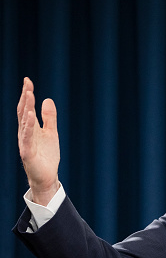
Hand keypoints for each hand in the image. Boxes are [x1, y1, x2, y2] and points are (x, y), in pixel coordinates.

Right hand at [17, 78, 59, 205]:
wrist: (47, 176)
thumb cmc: (47, 155)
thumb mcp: (51, 133)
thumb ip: (49, 118)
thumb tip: (47, 99)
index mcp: (30, 128)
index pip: (26, 108)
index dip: (27, 94)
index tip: (28, 81)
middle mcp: (25, 133)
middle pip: (23, 112)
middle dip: (25, 97)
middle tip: (27, 83)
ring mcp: (25, 142)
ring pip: (24, 123)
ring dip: (26, 108)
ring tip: (29, 94)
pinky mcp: (28, 152)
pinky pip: (27, 138)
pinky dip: (28, 127)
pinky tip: (31, 116)